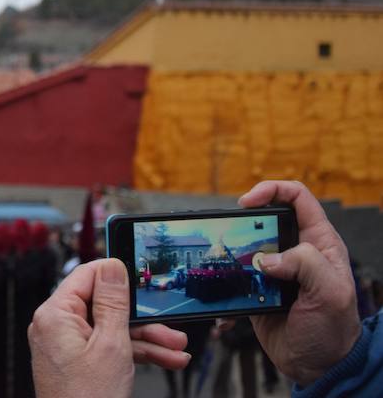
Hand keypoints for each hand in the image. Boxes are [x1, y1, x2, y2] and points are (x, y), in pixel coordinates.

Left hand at [28, 258, 189, 397]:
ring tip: (176, 348)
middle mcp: (55, 326)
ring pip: (110, 328)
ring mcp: (65, 345)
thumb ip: (113, 302)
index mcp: (55, 314)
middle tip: (169, 323)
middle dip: (141, 317)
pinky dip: (133, 353)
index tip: (144, 280)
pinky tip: (164, 359)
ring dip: (145, 338)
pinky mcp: (75, 362)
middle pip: (103, 304)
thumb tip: (113, 267)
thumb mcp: (111, 345)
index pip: (87, 275)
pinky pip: (106, 347)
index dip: (117, 276)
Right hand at [239, 180, 361, 386]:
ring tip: (222, 266)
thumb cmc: (334, 331)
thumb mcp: (331, 293)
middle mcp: (295, 251)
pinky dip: (225, 284)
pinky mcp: (257, 289)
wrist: (319, 367)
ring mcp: (274, 270)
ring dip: (230, 255)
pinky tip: (224, 298)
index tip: (247, 202)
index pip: (297, 198)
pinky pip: (235, 277)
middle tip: (230, 235)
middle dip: (244, 224)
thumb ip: (306, 264)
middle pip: (264, 219)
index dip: (272, 190)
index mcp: (318, 243)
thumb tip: (266, 259)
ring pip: (245, 247)